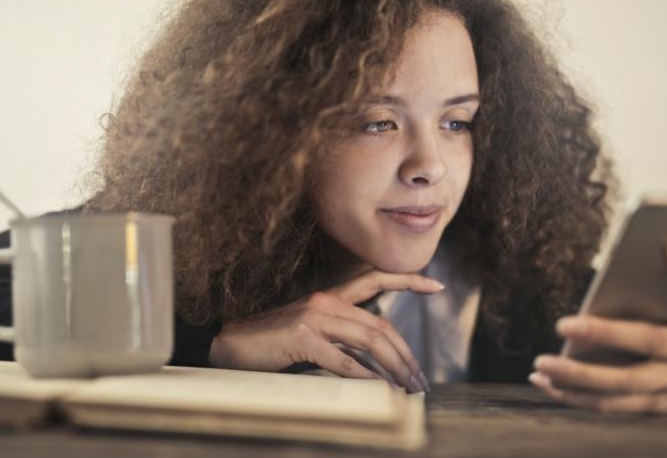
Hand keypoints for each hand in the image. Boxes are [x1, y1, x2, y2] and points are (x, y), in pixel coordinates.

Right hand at [209, 270, 443, 392]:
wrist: (230, 344)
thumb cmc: (272, 342)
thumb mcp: (311, 332)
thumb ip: (340, 336)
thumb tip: (375, 360)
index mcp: (330, 297)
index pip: (375, 279)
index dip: (407, 280)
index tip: (436, 285)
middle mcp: (326, 301)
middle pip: (380, 325)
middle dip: (406, 354)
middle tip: (420, 380)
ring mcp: (314, 317)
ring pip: (370, 341)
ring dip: (394, 367)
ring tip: (408, 388)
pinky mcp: (303, 338)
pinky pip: (343, 360)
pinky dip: (366, 377)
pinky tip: (380, 389)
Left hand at [529, 243, 666, 412]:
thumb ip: (657, 279)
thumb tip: (644, 254)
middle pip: (649, 340)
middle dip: (604, 334)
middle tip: (561, 324)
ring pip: (624, 385)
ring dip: (578, 377)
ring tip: (542, 364)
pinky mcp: (655, 407)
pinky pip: (612, 405)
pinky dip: (575, 396)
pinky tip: (546, 383)